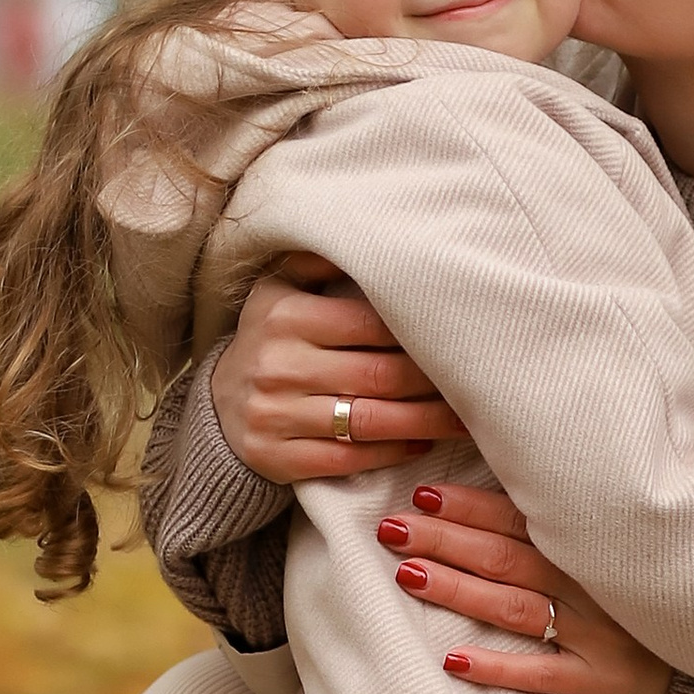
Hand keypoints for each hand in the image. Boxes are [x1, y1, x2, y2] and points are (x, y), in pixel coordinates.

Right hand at [212, 253, 465, 483]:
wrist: (216, 404)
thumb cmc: (270, 339)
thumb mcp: (280, 290)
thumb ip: (321, 263)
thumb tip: (375, 234)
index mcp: (285, 316)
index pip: (371, 324)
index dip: (420, 335)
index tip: (457, 339)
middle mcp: (278, 365)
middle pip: (379, 376)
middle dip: (434, 384)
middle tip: (478, 382)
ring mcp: (275, 415)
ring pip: (369, 421)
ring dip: (426, 422)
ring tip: (464, 419)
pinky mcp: (277, 457)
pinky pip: (348, 459)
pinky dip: (392, 452)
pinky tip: (422, 442)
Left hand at [374, 483, 672, 693]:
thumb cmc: (675, 595)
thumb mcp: (639, 549)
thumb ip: (589, 524)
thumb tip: (529, 488)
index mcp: (597, 548)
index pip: (524, 518)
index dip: (471, 507)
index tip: (423, 494)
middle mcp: (594, 585)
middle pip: (506, 558)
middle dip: (446, 540)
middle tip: (392, 528)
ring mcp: (598, 634)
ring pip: (516, 608)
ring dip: (459, 590)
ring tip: (408, 575)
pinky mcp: (604, 681)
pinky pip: (544, 675)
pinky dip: (499, 668)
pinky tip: (453, 662)